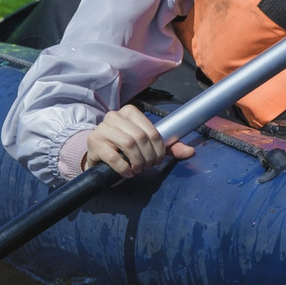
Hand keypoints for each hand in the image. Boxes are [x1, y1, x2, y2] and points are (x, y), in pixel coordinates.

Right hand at [81, 104, 195, 178]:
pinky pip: (113, 156)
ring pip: (128, 144)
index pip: (152, 131)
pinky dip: (124, 168)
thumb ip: (168, 147)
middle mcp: (114, 116)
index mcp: (130, 112)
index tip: (157, 160)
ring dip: (137, 162)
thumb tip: (191, 152)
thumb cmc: (126, 150)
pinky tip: (128, 173)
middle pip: (141, 138)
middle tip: (147, 167)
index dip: (159, 149)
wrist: (100, 157)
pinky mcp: (94, 143)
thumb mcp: (148, 146)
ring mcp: (102, 128)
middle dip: (148, 157)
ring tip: (138, 169)